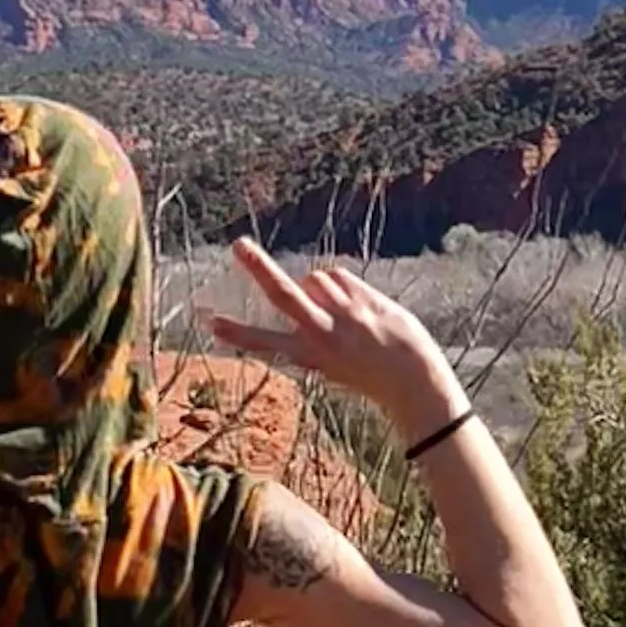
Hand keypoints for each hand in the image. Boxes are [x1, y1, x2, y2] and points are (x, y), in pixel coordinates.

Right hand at [211, 241, 463, 440]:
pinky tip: (359, 308)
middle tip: (238, 245)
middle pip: (284, 294)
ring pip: (315, 279)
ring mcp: (345, 314)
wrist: (415, 380)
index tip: (211, 323)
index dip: (237, 333)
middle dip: (259, 268)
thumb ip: (315, 326)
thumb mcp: (332, 361)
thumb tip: (312, 280)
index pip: (266, 342)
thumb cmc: (371, 373)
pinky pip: (338, 276)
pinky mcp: (363, 300)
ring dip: (320, 289)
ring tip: (342, 314)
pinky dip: (342, 287)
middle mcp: (323, 334)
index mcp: (309, 355)